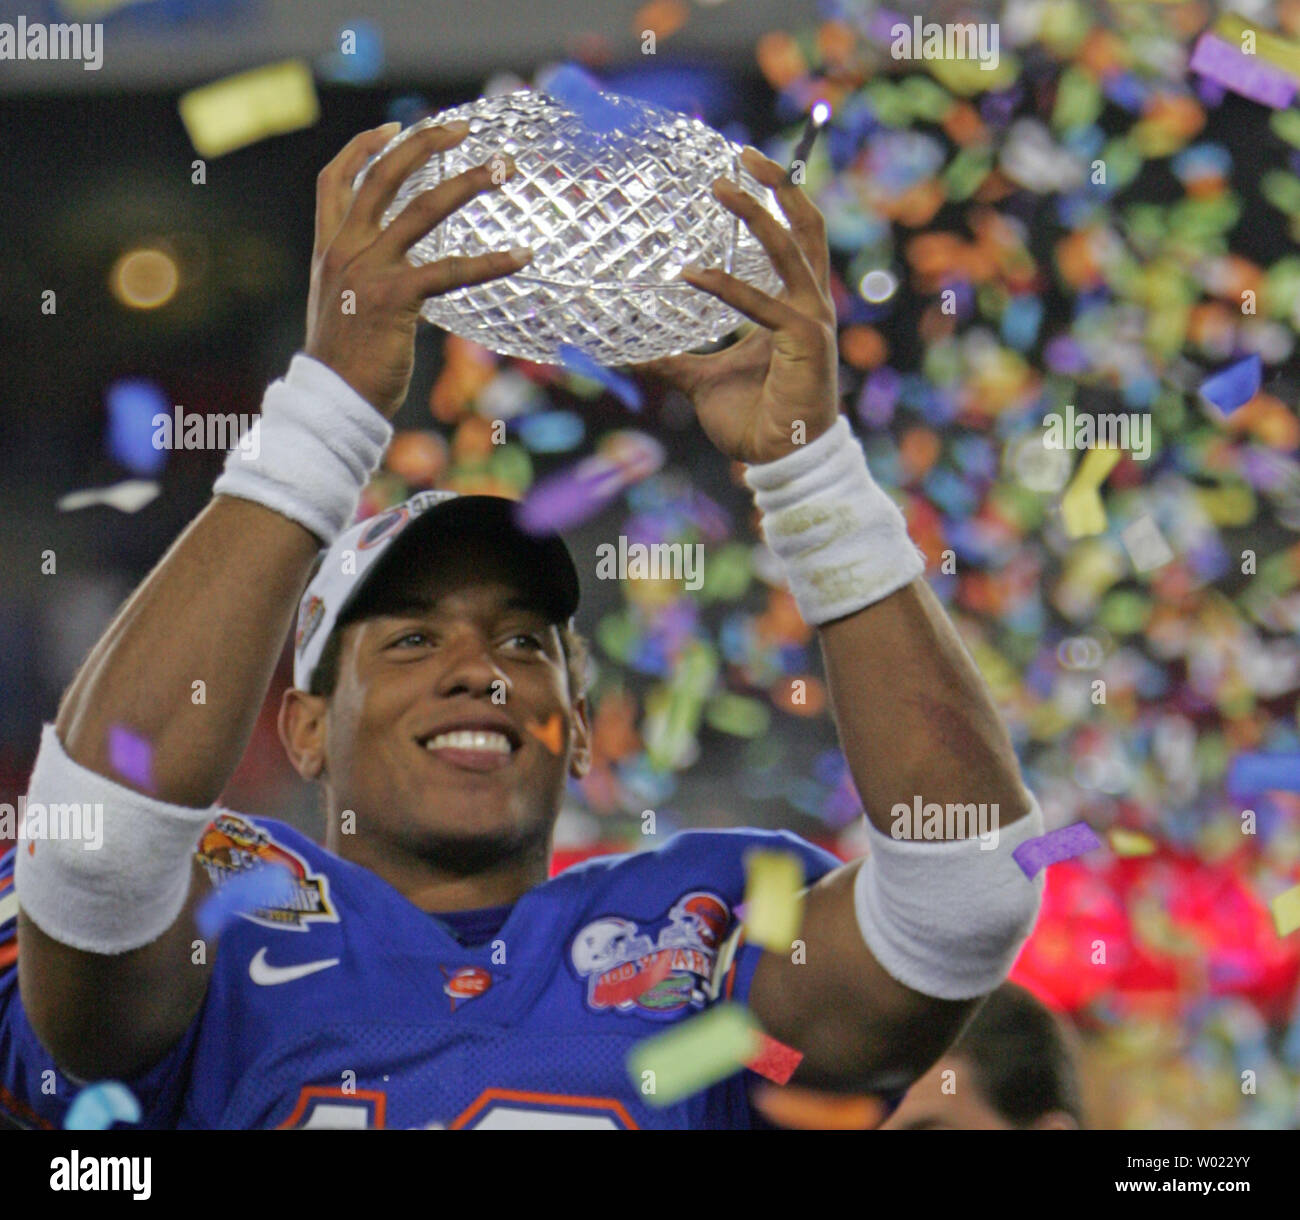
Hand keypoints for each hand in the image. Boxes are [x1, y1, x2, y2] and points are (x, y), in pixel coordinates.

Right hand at [305, 122, 530, 417]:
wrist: (333, 400)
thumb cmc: (346, 362)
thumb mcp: (341, 306)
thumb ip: (361, 276)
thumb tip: (397, 267)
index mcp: (327, 248)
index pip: (335, 179)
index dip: (364, 147)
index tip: (395, 127)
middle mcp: (345, 249)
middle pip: (384, 175)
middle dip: (424, 142)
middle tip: (462, 127)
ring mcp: (370, 270)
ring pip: (424, 208)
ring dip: (468, 181)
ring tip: (503, 169)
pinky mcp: (397, 297)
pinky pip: (452, 270)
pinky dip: (492, 262)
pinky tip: (522, 256)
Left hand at [632, 146, 839, 464]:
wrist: (780, 460)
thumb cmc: (752, 422)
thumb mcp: (702, 380)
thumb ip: (675, 359)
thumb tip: (634, 351)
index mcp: (792, 307)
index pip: (792, 240)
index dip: (774, 202)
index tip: (742, 169)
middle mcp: (808, 306)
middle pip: (805, 227)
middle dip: (779, 185)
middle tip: (744, 152)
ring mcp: (811, 321)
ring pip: (790, 250)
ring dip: (758, 213)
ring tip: (723, 185)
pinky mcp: (805, 342)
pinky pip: (764, 305)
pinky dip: (727, 287)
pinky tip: (692, 273)